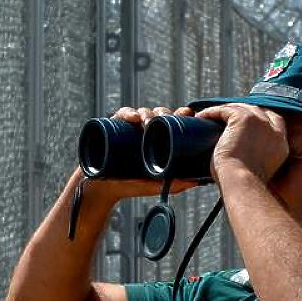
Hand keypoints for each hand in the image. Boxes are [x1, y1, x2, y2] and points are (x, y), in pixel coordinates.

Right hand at [84, 106, 200, 202]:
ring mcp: (129, 127)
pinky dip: (128, 113)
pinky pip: (121, 114)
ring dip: (148, 113)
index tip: (187, 113)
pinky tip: (134, 118)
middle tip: (167, 119)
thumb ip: (176, 184)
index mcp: (158, 138)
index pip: (172, 121)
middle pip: (158, 113)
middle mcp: (145, 130)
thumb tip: (197, 182)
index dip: (180, 114)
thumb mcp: (155, 185)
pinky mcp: (112, 127)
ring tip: (149, 121)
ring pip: (142, 111)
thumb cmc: (131, 185)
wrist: (103, 188)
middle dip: (164, 113)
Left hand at [195, 104, 288, 183]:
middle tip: (223, 118)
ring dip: (224, 111)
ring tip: (209, 118)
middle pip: (257, 110)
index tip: (244, 124)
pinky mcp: (243, 118)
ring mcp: (260, 121)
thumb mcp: (258, 169)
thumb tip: (240, 154)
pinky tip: (201, 118)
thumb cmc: (244, 185)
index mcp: (280, 143)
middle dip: (241, 111)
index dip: (259, 119)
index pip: (274, 121)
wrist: (243, 183)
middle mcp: (274, 129)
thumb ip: (256, 156)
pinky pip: (224, 110)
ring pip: (240, 108)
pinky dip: (211, 112)